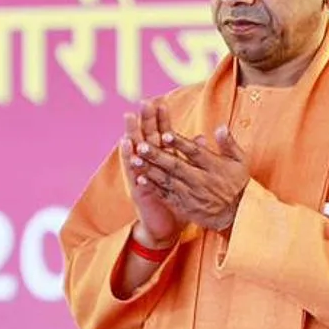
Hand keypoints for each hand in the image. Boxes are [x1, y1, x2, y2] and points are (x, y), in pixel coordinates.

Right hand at [122, 101, 183, 246]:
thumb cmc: (178, 201)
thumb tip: (203, 138)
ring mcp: (141, 175)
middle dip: (144, 120)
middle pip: (146, 137)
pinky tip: (126, 145)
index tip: (160, 102)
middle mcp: (148, 165)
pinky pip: (132, 170)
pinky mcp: (137, 187)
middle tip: (142, 103)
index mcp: (162, 161)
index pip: (160, 135)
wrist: (165, 227)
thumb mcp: (188, 177)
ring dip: (131, 134)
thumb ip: (193, 156)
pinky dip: (129, 157)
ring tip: (129, 118)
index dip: (160, 119)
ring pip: (135, 151)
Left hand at [135, 124, 249, 231]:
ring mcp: (190, 193)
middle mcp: (201, 180)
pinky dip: (153, 188)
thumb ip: (228, 143)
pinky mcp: (183, 205)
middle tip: (141, 145)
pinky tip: (139, 179)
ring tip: (134, 160)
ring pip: (167, 180)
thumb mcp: (239, 161)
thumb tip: (220, 127)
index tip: (166, 134)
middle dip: (157, 156)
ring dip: (150, 170)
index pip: (195, 153)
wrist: (237, 214)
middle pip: (176, 166)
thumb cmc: (237, 183)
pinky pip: (166, 195)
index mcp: (214, 166)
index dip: (180, 144)